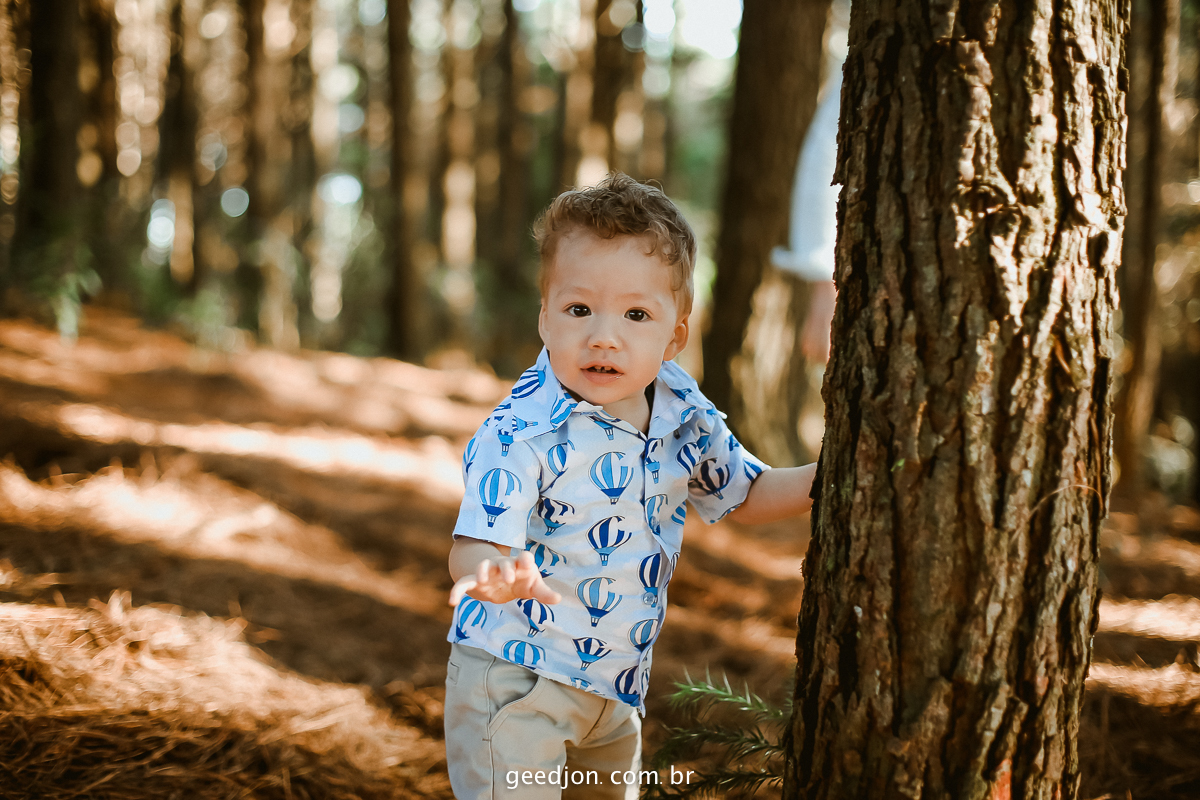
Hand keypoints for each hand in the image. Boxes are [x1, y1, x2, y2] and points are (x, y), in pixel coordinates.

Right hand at [448, 550, 562, 606]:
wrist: (502, 582)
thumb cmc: (522, 581)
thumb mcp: (533, 587)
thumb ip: (544, 592)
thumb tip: (558, 599)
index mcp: (519, 564)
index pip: (523, 558)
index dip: (525, 559)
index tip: (528, 562)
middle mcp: (503, 565)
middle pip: (503, 562)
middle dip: (505, 568)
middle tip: (509, 578)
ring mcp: (488, 572)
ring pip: (484, 567)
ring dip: (483, 571)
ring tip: (482, 580)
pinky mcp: (476, 582)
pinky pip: (464, 584)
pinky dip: (457, 591)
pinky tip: (452, 602)